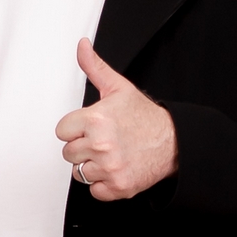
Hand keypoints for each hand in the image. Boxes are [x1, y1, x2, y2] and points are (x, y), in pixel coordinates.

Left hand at [57, 40, 178, 200]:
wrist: (174, 142)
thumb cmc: (144, 117)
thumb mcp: (118, 88)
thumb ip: (94, 67)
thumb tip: (82, 45)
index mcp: (96, 119)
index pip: (62, 131)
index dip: (76, 129)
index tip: (93, 127)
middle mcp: (101, 145)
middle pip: (69, 153)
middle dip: (84, 148)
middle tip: (105, 141)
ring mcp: (110, 168)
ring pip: (80, 173)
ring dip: (93, 166)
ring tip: (111, 154)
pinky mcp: (118, 186)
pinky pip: (94, 190)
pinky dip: (104, 184)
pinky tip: (116, 169)